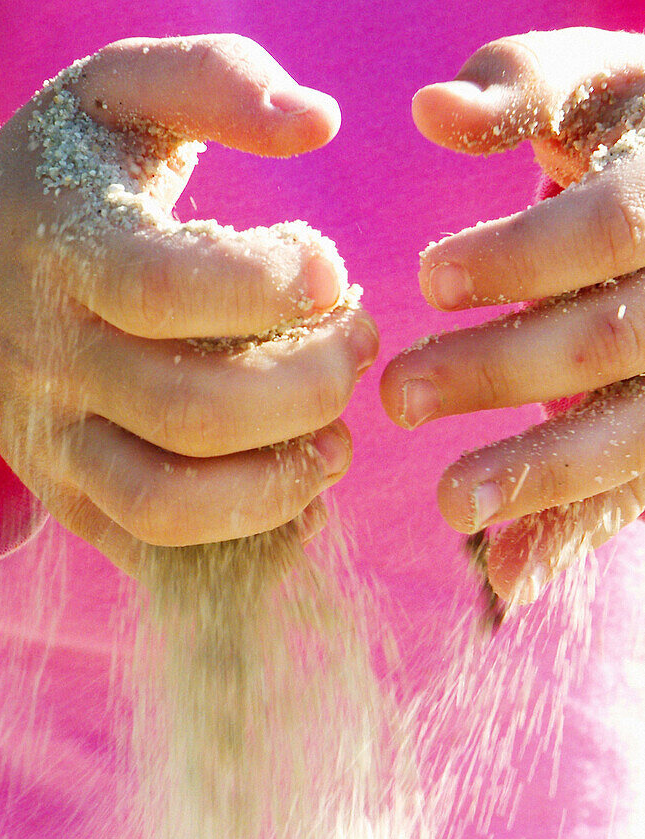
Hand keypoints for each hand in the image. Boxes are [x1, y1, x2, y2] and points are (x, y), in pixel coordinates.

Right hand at [0, 35, 375, 573]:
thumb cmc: (60, 180)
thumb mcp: (119, 93)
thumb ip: (217, 77)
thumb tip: (319, 121)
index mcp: (63, 250)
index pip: (165, 288)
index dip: (272, 289)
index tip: (336, 270)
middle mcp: (51, 358)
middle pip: (189, 410)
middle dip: (308, 390)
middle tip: (356, 348)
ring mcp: (52, 442)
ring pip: (166, 505)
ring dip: (278, 487)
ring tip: (334, 442)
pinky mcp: (66, 497)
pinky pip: (150, 550)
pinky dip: (239, 545)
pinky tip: (294, 495)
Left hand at [379, 28, 644, 601]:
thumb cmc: (635, 136)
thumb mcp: (599, 85)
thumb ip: (523, 86)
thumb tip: (430, 109)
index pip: (616, 225)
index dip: (526, 255)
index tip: (428, 278)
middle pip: (614, 340)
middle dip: (506, 372)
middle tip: (399, 396)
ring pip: (636, 435)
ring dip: (544, 475)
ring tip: (452, 506)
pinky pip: (636, 494)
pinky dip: (574, 534)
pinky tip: (509, 572)